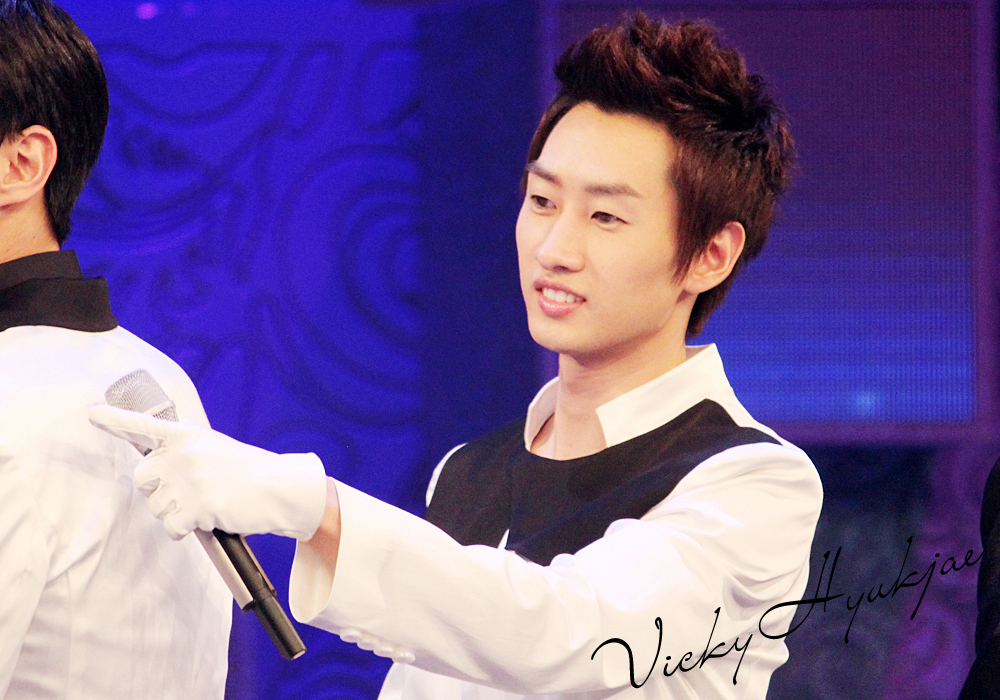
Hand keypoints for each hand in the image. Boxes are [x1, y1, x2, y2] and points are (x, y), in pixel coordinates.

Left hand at [89, 405, 326, 540]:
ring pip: (156, 506)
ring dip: (176, 512)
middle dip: (157, 489)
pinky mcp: (197, 505)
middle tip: (186, 491)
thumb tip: (153, 471)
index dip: (116, 420)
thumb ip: (184, 454)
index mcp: (188, 437)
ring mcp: (190, 480)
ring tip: (204, 504)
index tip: (93, 414)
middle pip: (143, 476)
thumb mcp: (214, 450)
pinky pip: (172, 526)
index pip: (146, 426)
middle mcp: (184, 455)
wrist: (279, 488)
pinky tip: (205, 519)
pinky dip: (185, 529)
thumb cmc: (247, 472)